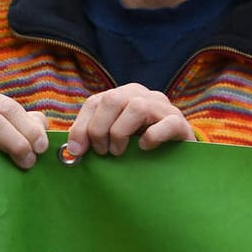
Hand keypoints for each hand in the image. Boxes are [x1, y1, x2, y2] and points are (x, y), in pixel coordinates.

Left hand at [64, 83, 193, 159]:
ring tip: (119, 152)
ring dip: (121, 134)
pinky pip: (165, 124)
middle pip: (112, 100)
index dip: (81, 126)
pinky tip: (144, 148)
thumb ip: (94, 138)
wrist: (176, 155)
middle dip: (99, 130)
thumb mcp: (113, 138)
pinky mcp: (180, 123)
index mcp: (124, 95)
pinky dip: (151, 137)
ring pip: (136, 108)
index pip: (96, 101)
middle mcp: (144, 95)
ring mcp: (164, 107)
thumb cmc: (139, 147)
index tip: (77, 150)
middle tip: (102, 151)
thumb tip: (71, 150)